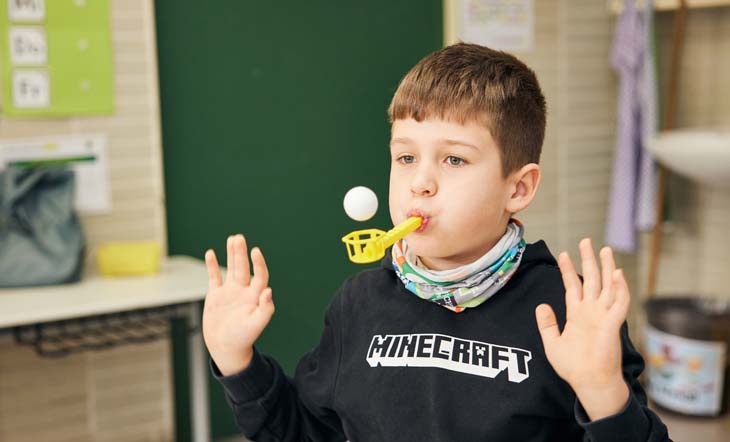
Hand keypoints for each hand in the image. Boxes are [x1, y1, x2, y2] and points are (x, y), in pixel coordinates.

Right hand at [203, 234, 274, 375]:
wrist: (226, 348)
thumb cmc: (243, 338)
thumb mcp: (256, 324)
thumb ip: (265, 308)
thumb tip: (269, 291)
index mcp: (254, 296)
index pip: (260, 275)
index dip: (258, 263)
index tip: (255, 251)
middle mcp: (243, 291)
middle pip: (244, 267)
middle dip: (241, 253)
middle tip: (239, 237)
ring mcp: (229, 292)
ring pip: (231, 268)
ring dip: (231, 254)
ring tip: (232, 238)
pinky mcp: (216, 296)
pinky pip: (214, 277)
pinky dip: (212, 265)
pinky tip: (211, 253)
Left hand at [535, 238, 629, 419]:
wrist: (589, 382)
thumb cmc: (573, 366)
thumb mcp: (552, 343)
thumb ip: (547, 324)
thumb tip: (542, 306)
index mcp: (577, 314)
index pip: (572, 286)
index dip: (567, 270)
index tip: (563, 254)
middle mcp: (591, 311)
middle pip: (591, 279)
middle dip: (588, 260)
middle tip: (586, 241)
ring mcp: (603, 316)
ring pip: (607, 286)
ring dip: (607, 268)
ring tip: (605, 250)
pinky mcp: (612, 324)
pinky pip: (618, 303)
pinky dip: (619, 288)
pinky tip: (618, 274)